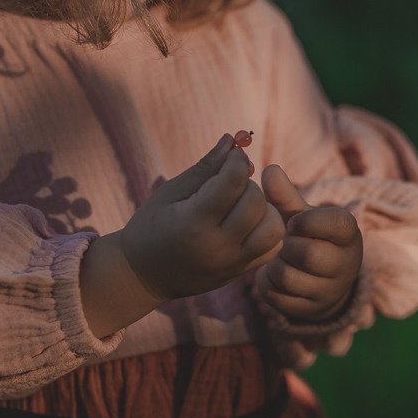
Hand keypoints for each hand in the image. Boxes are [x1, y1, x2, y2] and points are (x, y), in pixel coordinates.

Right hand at [120, 135, 284, 302]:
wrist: (144, 276)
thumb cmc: (151, 227)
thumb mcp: (170, 193)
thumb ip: (204, 168)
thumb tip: (232, 141)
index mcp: (194, 224)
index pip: (233, 181)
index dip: (236, 160)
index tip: (232, 153)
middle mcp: (218, 247)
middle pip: (255, 201)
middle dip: (247, 183)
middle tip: (230, 182)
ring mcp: (233, 264)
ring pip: (274, 226)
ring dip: (263, 207)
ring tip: (240, 204)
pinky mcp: (242, 272)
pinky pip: (274, 246)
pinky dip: (267, 227)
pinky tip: (247, 221)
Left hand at [256, 164, 362, 321]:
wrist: (319, 280)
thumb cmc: (309, 236)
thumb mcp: (301, 214)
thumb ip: (285, 194)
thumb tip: (269, 169)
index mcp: (349, 234)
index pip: (337, 223)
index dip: (309, 221)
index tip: (294, 222)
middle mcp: (346, 265)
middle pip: (309, 254)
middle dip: (288, 245)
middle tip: (284, 241)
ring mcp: (328, 291)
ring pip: (289, 277)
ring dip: (275, 264)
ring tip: (278, 256)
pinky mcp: (308, 310)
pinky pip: (277, 295)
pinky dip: (268, 282)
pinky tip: (275, 274)